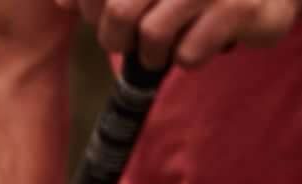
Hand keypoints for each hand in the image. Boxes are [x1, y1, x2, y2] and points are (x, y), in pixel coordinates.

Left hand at [75, 0, 301, 61]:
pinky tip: (200, 43)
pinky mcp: (240, 10)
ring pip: (152, 34)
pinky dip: (187, 59)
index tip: (100, 18)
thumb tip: (61, 2)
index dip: (90, 9)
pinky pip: (188, 54)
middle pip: (120, 11)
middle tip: (129, 43)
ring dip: (152, 54)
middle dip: (115, 38)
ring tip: (164, 48)